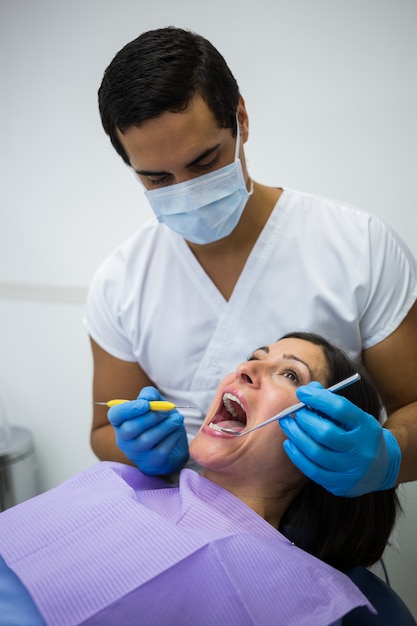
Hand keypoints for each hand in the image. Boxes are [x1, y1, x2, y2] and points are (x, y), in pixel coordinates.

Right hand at [107, 386, 188, 474]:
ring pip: (145, 440)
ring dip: (164, 427)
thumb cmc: (159, 422)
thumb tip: (146, 398)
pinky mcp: (151, 463)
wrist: (173, 446)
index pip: (115, 415)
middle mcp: (124, 440)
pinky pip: (160, 450)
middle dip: (150, 418)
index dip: (128, 409)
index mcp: (121, 422)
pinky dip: (171, 438)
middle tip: (166, 411)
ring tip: (177, 419)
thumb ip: (150, 395)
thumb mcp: (155, 404)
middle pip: (129, 429)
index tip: (146, 404)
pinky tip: (177, 431)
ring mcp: (136, 454)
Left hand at [279, 382, 400, 496]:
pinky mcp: (340, 485)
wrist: (381, 469)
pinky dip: (296, 455)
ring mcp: (351, 470)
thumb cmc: (361, 436)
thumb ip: (332, 403)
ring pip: (316, 452)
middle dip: (304, 419)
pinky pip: (312, 470)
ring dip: (296, 435)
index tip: (302, 392)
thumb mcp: (355, 417)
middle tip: (293, 411)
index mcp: (367, 427)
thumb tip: (309, 389)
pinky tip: (289, 443)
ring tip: (287, 423)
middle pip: (325, 432)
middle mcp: (361, 450)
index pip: (340, 409)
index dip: (318, 399)